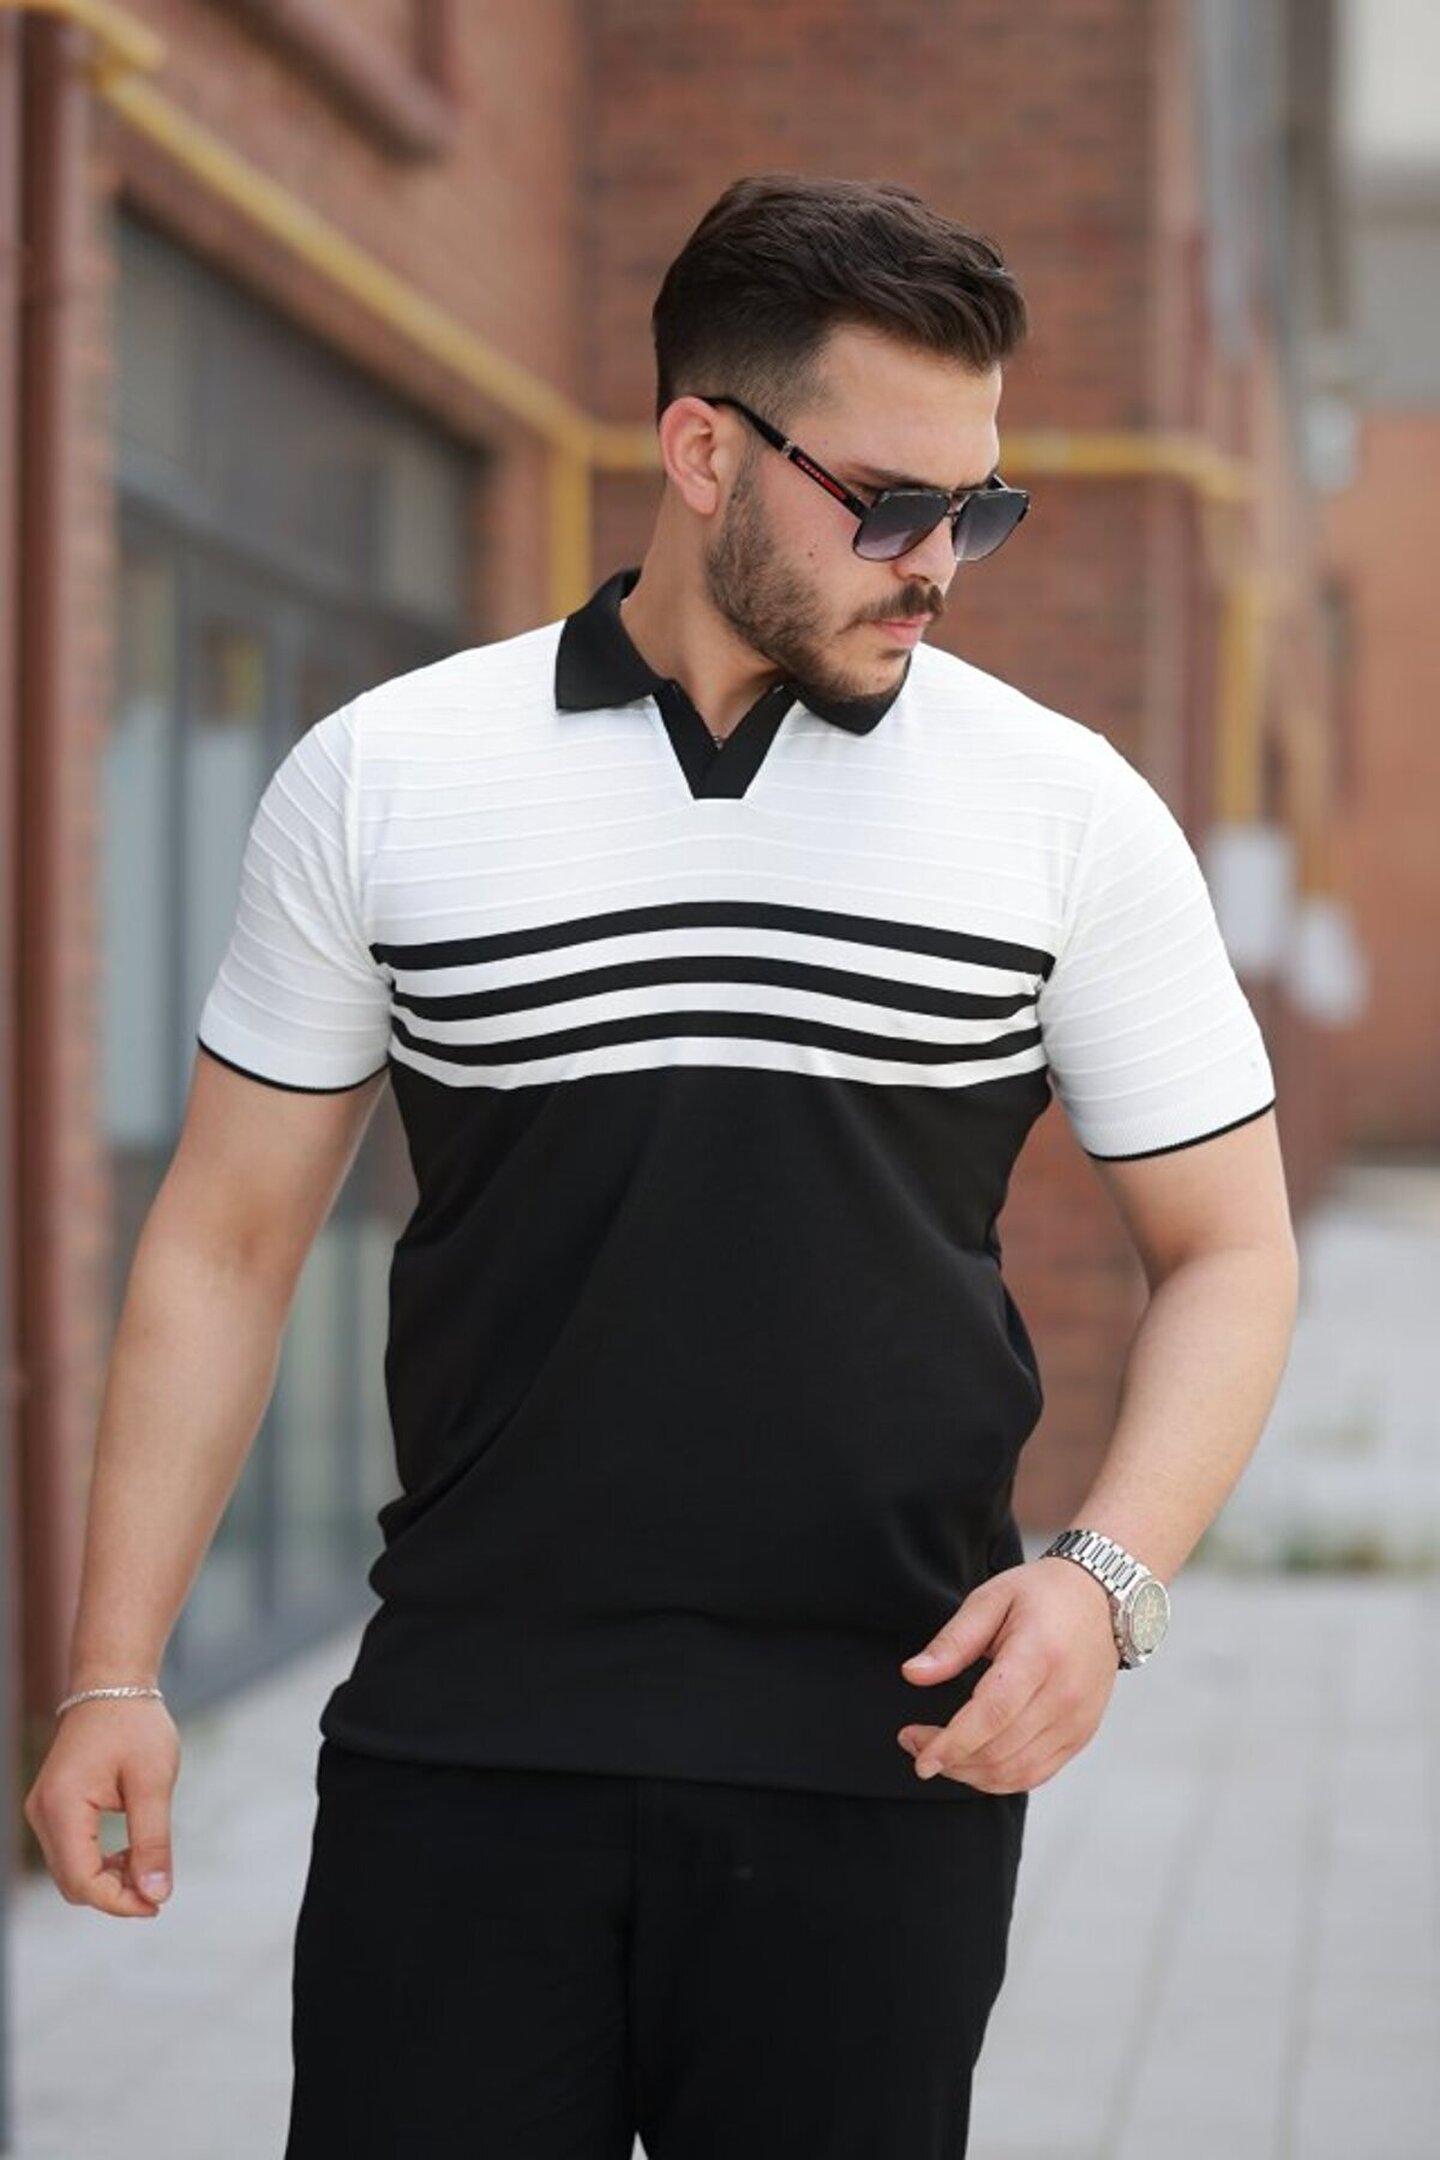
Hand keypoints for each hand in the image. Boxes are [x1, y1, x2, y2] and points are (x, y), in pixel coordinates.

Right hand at [23, 1698, 181, 1917]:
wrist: (113, 1683)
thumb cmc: (135, 1726)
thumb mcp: (154, 1782)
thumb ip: (153, 1841)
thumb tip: (158, 1895)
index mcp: (62, 1807)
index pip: (82, 1880)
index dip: (119, 1902)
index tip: (158, 1904)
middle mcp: (42, 1813)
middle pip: (72, 1882)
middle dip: (114, 1895)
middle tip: (158, 1890)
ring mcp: (44, 1811)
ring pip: (70, 1872)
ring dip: (107, 1880)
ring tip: (147, 1868)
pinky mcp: (53, 1808)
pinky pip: (71, 1852)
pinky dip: (99, 1863)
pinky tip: (130, 1853)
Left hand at [897, 1557, 1121, 1791]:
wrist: (1100, 1599)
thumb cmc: (1044, 1595)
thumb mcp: (990, 1599)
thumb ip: (952, 1641)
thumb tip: (913, 1674)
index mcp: (1040, 1655)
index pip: (993, 1714)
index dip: (952, 1742)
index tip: (919, 1754)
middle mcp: (1064, 1695)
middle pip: (1001, 1750)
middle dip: (949, 1758)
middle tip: (913, 1742)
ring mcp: (1077, 1721)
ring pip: (1016, 1772)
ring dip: (970, 1774)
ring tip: (939, 1754)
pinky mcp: (1080, 1735)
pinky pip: (1036, 1774)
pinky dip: (999, 1778)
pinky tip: (972, 1763)